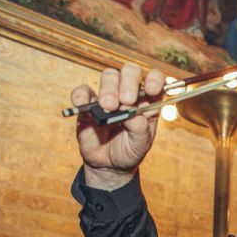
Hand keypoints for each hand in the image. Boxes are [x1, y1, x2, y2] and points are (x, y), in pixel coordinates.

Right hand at [70, 63, 165, 189]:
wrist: (110, 165)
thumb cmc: (130, 150)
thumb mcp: (141, 143)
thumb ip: (140, 128)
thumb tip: (131, 112)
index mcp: (148, 100)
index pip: (155, 79)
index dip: (154, 79)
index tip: (151, 90)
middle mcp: (129, 93)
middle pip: (130, 71)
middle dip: (129, 82)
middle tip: (126, 101)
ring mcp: (108, 96)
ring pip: (109, 76)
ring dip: (108, 89)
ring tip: (108, 107)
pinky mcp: (88, 104)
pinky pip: (83, 92)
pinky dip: (81, 95)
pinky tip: (83, 104)